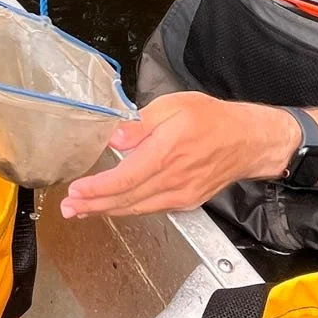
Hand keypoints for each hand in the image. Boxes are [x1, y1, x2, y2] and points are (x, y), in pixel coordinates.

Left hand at [58, 92, 297, 219]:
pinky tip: (114, 207)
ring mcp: (180, 195)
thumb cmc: (213, 119)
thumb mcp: (175, 105)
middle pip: (125, 200)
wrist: (248, 141)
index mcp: (166, 153)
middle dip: (93, 206)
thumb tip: (115, 137)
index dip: (97, 188)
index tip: (76, 191)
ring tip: (82, 211)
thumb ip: (142, 123)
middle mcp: (173, 180)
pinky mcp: (186, 202)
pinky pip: (151, 209)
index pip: (124, 178)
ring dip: (106, 211)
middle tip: (68, 208)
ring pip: (137, 208)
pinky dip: (129, 209)